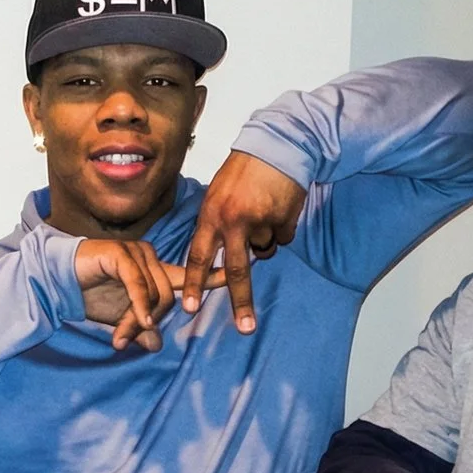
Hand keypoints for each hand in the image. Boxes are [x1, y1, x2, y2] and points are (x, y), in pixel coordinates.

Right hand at [74, 238, 221, 351]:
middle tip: (123, 341)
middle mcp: (150, 258)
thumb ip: (139, 328)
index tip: (235, 279)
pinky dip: (139, 305)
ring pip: (153, 293)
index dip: (212, 277)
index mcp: (155, 271)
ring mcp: (137, 253)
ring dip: (136, 320)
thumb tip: (156, 345)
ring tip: (119, 337)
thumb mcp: (120, 319)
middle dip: (147, 323)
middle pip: (167, 296)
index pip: (188, 275)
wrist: (59, 281)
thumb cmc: (91, 296)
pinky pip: (138, 284)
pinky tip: (139, 322)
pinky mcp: (121, 254)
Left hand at [185, 150, 306, 333]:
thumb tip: (214, 254)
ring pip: (264, 250)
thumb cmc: (245, 169)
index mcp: (211, 215)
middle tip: (245, 327)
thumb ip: (215, 223)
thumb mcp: (218, 193)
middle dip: (241, 301)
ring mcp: (260, 221)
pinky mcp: (283, 219)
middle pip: (236, 270)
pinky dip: (283, 226)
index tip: (189, 308)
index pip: (198, 256)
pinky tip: (280, 204)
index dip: (193, 284)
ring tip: (265, 210)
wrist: (279, 145)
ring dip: (266, 239)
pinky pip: (283, 237)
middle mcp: (233, 221)